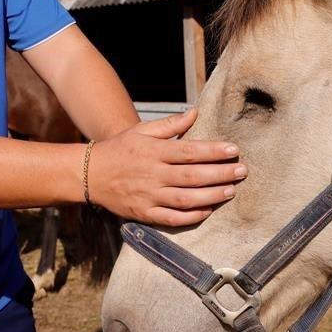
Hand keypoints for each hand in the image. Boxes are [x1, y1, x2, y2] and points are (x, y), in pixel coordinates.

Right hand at [86, 108, 246, 226]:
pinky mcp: (144, 214)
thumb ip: (170, 125)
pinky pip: (171, 219)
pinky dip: (191, 217)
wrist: (89, 174)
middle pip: (192, 176)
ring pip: (185, 199)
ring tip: (231, 191)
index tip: (234, 150)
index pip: (189, 151)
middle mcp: (153, 174)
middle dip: (220, 174)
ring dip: (211, 196)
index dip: (213, 151)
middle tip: (242, 171)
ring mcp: (148, 196)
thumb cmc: (119, 149)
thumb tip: (195, 112)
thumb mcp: (142, 131)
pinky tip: (208, 211)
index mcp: (154, 151)